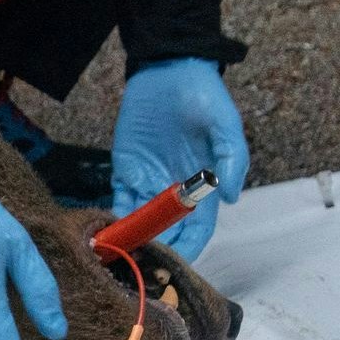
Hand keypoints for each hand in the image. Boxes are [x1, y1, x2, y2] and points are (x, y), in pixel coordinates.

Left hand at [110, 57, 248, 262]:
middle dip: (156, 252)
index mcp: (203, 188)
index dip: (189, 249)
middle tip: (142, 269)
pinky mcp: (126, 171)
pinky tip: (107, 235)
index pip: (198, 230)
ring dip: (132, 242)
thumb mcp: (225, 123)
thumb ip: (231, 158)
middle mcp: (175, 192)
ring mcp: (149, 183)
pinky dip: (113, 219)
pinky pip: (119, 202)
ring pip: (141, 224)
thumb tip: (231, 197)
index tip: (175, 265)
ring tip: (121, 259)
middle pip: (167, 233)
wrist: (168, 70)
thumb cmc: (204, 96)